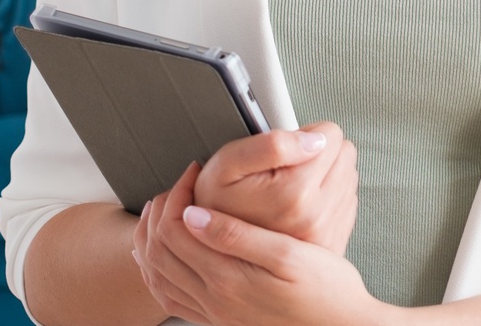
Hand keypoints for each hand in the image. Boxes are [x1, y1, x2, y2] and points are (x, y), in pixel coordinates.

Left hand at [136, 162, 386, 325]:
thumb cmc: (326, 291)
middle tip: (181, 184)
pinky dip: (160, 272)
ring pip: (158, 275)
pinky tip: (169, 256)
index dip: (178, 192)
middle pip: (158, 250)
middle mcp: (213, 300)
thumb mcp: (289, 255)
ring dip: (153, 239)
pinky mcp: (220, 321)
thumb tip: (194, 214)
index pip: (175, 229)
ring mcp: (214, 314)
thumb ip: (238, 235)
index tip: (196, 170)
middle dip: (161, 210)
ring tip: (170, 209)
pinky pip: (170, 299)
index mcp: (227, 278)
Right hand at [194, 123, 357, 255]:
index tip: (286, 151)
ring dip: (325, 175)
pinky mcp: (334, 240)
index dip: (305, 135)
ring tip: (292, 188)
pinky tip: (301, 204)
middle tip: (287, 170)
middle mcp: (317, 216)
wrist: (218, 255)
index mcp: (296, 194)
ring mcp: (328, 232)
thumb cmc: (217, 206)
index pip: (332, 135)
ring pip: (348, 175)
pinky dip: (328, 196)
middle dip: (318, 153)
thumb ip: (272, 144)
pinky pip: (347, 199)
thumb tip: (314, 139)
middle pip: (345, 153)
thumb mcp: (228, 165)